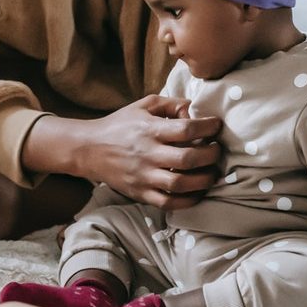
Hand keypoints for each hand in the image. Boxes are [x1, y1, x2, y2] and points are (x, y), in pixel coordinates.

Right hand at [75, 95, 222, 208]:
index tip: (217, 125)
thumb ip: (170, 104)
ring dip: (204, 180)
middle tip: (217, 150)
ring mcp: (143, 177)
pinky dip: (188, 200)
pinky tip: (198, 192)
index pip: (186, 129)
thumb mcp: (142, 106)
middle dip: (211, 155)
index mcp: (149, 130)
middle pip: (187, 159)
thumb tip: (194, 108)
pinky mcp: (140, 193)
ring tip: (212, 173)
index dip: (208, 127)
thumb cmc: (119, 124)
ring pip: (181, 184)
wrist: (88, 149)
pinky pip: (169, 203)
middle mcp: (147, 154)